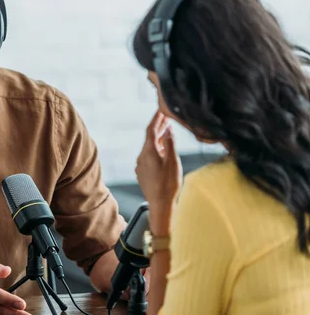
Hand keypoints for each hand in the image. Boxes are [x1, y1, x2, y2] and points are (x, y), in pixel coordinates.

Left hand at [135, 110, 182, 234]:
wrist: (160, 204)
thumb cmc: (169, 185)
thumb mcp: (173, 162)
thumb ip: (170, 144)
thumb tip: (168, 130)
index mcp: (148, 152)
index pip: (151, 130)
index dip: (156, 118)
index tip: (162, 110)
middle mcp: (142, 156)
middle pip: (150, 137)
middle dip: (158, 126)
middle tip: (167, 117)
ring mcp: (141, 165)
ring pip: (149, 146)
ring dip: (158, 138)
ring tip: (168, 130)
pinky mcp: (143, 172)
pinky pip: (148, 155)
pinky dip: (156, 148)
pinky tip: (163, 149)